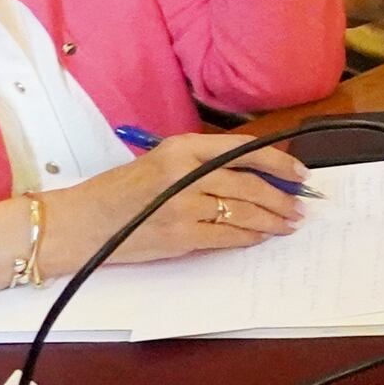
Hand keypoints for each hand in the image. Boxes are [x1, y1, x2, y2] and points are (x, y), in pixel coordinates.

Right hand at [85, 132, 314, 265]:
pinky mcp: (181, 235)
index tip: (300, 173)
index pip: (244, 150)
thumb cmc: (120, 192)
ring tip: (289, 223)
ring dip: (273, 219)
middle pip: (250, 183)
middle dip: (282, 197)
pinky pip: (228, 236)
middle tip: (300, 206)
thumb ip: (201, 166)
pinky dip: (250, 237)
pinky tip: (261, 236)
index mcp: (182, 147)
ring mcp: (183, 205)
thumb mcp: (160, 162)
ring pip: (244, 211)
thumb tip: (253, 176)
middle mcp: (185, 172)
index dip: (278, 163)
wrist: (82, 222)